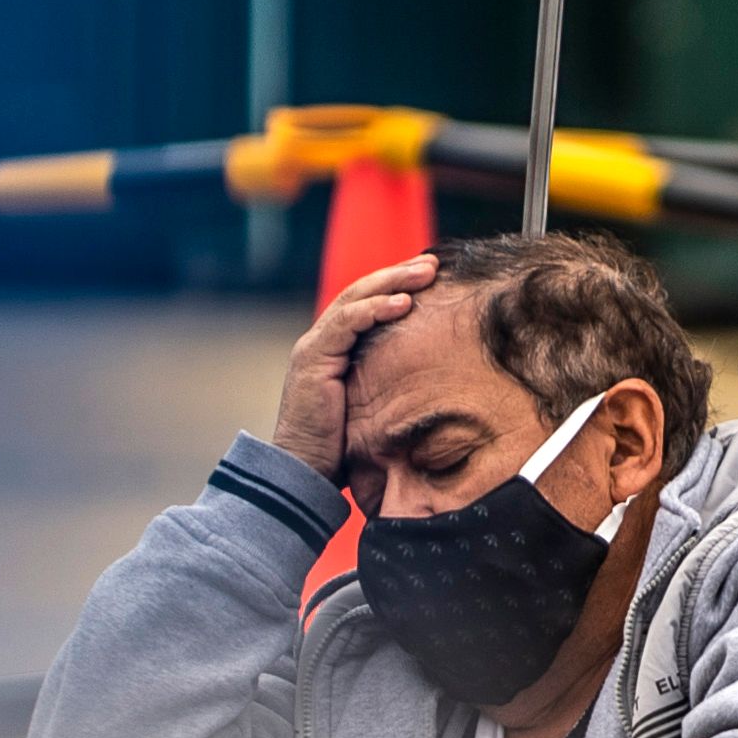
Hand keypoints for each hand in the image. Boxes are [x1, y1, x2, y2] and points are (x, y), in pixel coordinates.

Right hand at [270, 254, 436, 480]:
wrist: (303, 474)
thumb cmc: (341, 450)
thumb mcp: (372, 409)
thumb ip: (389, 386)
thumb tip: (433, 382)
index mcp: (334, 349)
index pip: (366, 305)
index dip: (396, 287)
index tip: (431, 279)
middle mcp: (321, 341)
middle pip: (361, 293)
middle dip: (398, 275)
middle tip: (433, 263)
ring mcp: (314, 347)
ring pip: (354, 299)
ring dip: (392, 282)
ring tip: (426, 273)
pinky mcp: (312, 359)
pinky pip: (346, 323)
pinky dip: (374, 309)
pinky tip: (403, 302)